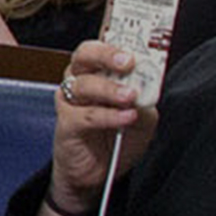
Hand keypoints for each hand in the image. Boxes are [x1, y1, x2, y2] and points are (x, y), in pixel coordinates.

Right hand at [46, 39, 162, 215]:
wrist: (99, 173)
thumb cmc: (117, 137)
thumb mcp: (143, 116)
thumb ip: (146, 98)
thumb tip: (149, 84)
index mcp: (99, 72)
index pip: (105, 46)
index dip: (119, 42)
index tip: (140, 44)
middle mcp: (81, 80)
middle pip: (85, 54)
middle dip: (107, 54)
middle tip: (128, 62)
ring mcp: (71, 101)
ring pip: (84, 84)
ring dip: (110, 88)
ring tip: (130, 97)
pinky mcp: (66, 123)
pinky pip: (85, 115)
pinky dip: (108, 115)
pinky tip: (125, 118)